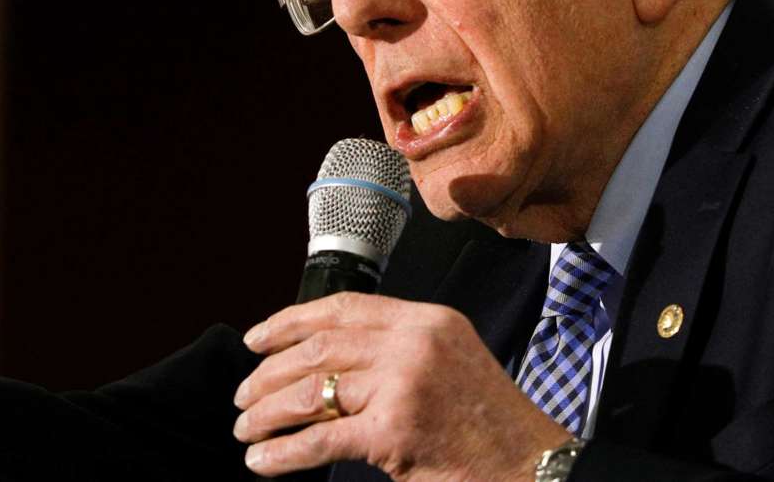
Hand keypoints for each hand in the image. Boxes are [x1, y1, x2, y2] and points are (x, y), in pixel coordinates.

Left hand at [232, 292, 570, 479]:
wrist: (530, 467)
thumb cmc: (489, 426)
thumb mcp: (450, 363)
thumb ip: (398, 350)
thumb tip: (326, 361)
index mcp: (427, 319)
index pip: (343, 307)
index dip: (290, 321)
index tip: (256, 340)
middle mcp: (414, 342)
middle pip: (318, 347)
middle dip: (269, 373)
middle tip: (243, 396)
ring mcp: (404, 383)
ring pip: (310, 390)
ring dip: (267, 412)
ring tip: (246, 429)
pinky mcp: (395, 431)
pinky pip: (320, 438)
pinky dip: (283, 453)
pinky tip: (262, 461)